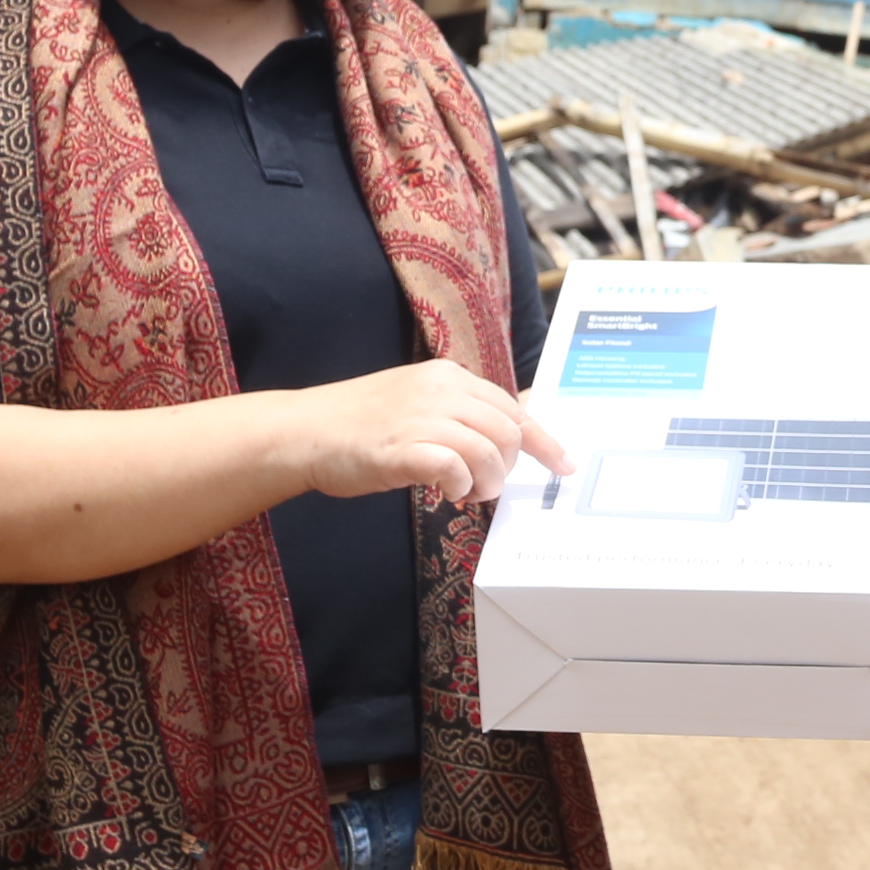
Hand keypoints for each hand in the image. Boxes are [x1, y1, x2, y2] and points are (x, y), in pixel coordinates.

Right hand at [287, 360, 570, 505]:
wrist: (306, 430)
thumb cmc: (362, 424)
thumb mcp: (418, 402)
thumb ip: (459, 414)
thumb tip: (505, 441)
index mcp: (449, 376)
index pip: (513, 408)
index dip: (544, 441)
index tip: (563, 464)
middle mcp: (440, 390)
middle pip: (508, 433)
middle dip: (507, 468)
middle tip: (484, 486)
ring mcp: (421, 417)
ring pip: (488, 452)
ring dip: (486, 483)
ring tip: (465, 493)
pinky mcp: (402, 449)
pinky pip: (455, 469)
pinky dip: (459, 486)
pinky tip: (444, 492)